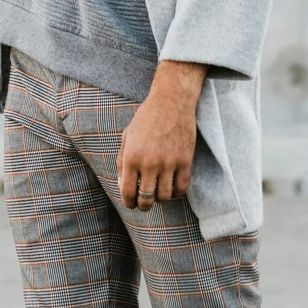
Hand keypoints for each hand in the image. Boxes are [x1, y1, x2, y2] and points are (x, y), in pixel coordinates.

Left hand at [117, 62, 204, 211]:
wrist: (171, 101)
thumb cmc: (146, 118)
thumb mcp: (127, 136)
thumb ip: (122, 161)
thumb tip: (122, 184)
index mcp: (132, 157)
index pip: (127, 192)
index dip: (128, 202)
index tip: (131, 204)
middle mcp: (149, 163)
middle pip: (146, 199)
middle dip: (143, 206)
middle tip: (144, 204)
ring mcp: (169, 163)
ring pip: (165, 197)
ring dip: (160, 199)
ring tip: (158, 193)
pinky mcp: (185, 161)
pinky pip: (182, 188)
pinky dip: (177, 193)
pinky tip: (172, 188)